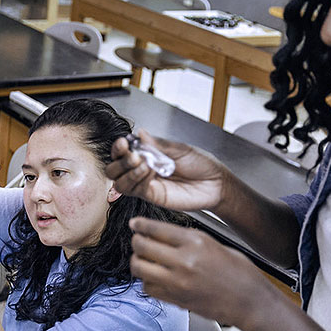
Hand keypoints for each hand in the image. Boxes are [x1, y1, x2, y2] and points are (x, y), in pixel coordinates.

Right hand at [105, 130, 229, 211]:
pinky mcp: (153, 197)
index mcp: (148, 154)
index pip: (123, 152)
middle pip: (114, 169)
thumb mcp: (180, 149)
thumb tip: (140, 133)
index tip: (124, 142)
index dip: (119, 148)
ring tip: (144, 165)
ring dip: (128, 172)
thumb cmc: (201, 164)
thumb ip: (158, 144)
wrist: (216, 183)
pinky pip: (136, 191)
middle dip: (119, 161)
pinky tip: (151, 172)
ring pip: (120, 183)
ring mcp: (147, 184)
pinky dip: (139, 180)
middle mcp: (143, 169)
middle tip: (133, 156)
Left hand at [129, 216, 272, 327]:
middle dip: (137, 241)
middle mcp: (184, 261)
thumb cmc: (240, 273)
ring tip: (143, 259)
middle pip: (142, 246)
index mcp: (196, 242)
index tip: (135, 224)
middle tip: (138, 240)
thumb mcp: (215, 244)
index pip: (156, 229)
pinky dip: (147, 281)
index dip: (141, 225)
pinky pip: (148, 288)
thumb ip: (190, 239)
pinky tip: (155, 277)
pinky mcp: (175, 299)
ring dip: (138, 261)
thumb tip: (166, 236)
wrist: (250, 301)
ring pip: (139, 268)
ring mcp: (177, 282)